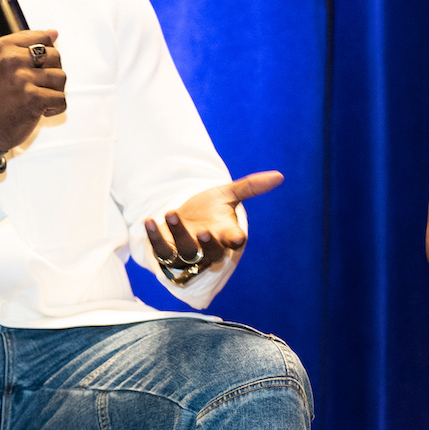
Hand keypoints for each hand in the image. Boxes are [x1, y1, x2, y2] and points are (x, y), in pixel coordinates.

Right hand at [0, 29, 67, 150]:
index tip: (35, 68)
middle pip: (55, 56)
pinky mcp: (33, 99)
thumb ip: (25, 44)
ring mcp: (22, 80)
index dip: (45, 55)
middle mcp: (11, 60)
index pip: (43, 38)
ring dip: (54, 91)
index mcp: (2, 47)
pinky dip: (55, 108)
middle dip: (51, 73)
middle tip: (37, 85)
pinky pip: (61, 99)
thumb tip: (54, 33)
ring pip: (61, 77)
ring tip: (38, 98)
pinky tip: (40, 110)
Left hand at [143, 171, 282, 279]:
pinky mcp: (166, 252)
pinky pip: (160, 249)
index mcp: (226, 236)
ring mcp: (187, 253)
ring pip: (185, 251)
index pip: (234, 242)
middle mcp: (208, 249)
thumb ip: (250, 187)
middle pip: (211, 253)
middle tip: (206, 232)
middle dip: (208, 245)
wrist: (184, 217)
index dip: (235, 240)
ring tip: (172, 212)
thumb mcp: (227, 195)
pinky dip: (154, 237)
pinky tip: (149, 221)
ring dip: (178, 234)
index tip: (237, 238)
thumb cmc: (210, 209)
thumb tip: (279, 176)